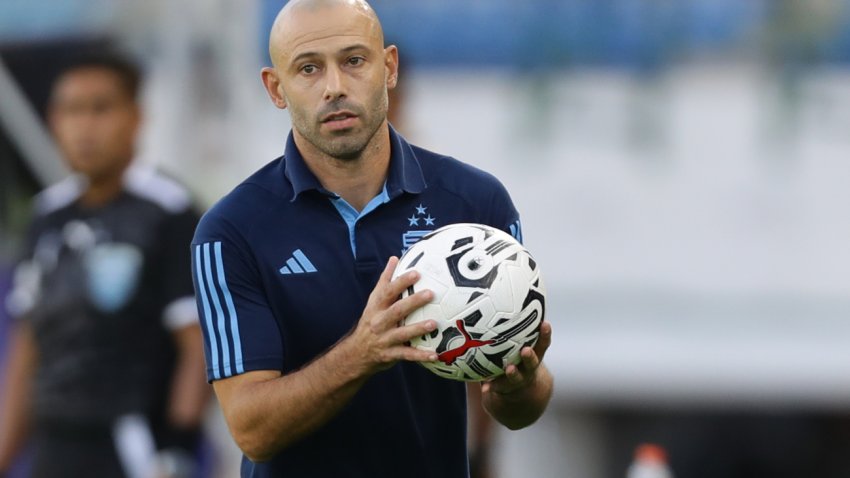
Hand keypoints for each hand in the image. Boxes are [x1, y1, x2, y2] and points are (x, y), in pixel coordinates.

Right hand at [345, 257, 437, 375]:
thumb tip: (394, 258)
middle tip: (431, 294)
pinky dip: (421, 355)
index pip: (388, 291)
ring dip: (418, 328)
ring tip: (434, 324)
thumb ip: (385, 281)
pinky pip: (407, 355)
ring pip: (402, 333)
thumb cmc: (370, 322)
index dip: (402, 282)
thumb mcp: (373, 301)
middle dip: (413, 302)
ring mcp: (384, 339)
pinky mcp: (390, 355)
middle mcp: (379, 322)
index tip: (417, 273)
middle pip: (396, 310)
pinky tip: (436, 355)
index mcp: (376, 307)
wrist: (356, 353)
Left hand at [482, 320, 551, 396]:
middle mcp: (529, 367)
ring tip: (509, 369)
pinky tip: (484, 386)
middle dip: (530, 356)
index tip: (545, 324)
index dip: (545, 334)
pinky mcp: (505, 388)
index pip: (543, 342)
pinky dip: (490, 386)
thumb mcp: (520, 343)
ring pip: (517, 377)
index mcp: (534, 353)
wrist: (520, 391)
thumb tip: (504, 293)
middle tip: (525, 350)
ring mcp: (518, 379)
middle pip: (533, 362)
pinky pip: (496, 387)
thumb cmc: (517, 357)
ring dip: (513, 373)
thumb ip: (514, 325)